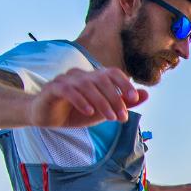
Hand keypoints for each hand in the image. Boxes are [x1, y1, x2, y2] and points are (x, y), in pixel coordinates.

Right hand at [26, 69, 147, 127]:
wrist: (45, 117)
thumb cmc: (75, 113)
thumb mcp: (102, 111)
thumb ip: (122, 103)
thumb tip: (145, 94)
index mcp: (93, 77)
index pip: (112, 73)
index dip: (124, 83)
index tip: (134, 98)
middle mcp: (80, 74)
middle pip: (101, 79)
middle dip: (115, 98)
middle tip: (122, 117)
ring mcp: (65, 79)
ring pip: (87, 85)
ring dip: (102, 102)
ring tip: (110, 118)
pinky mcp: (53, 88)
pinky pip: (68, 90)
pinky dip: (81, 100)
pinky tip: (89, 112)